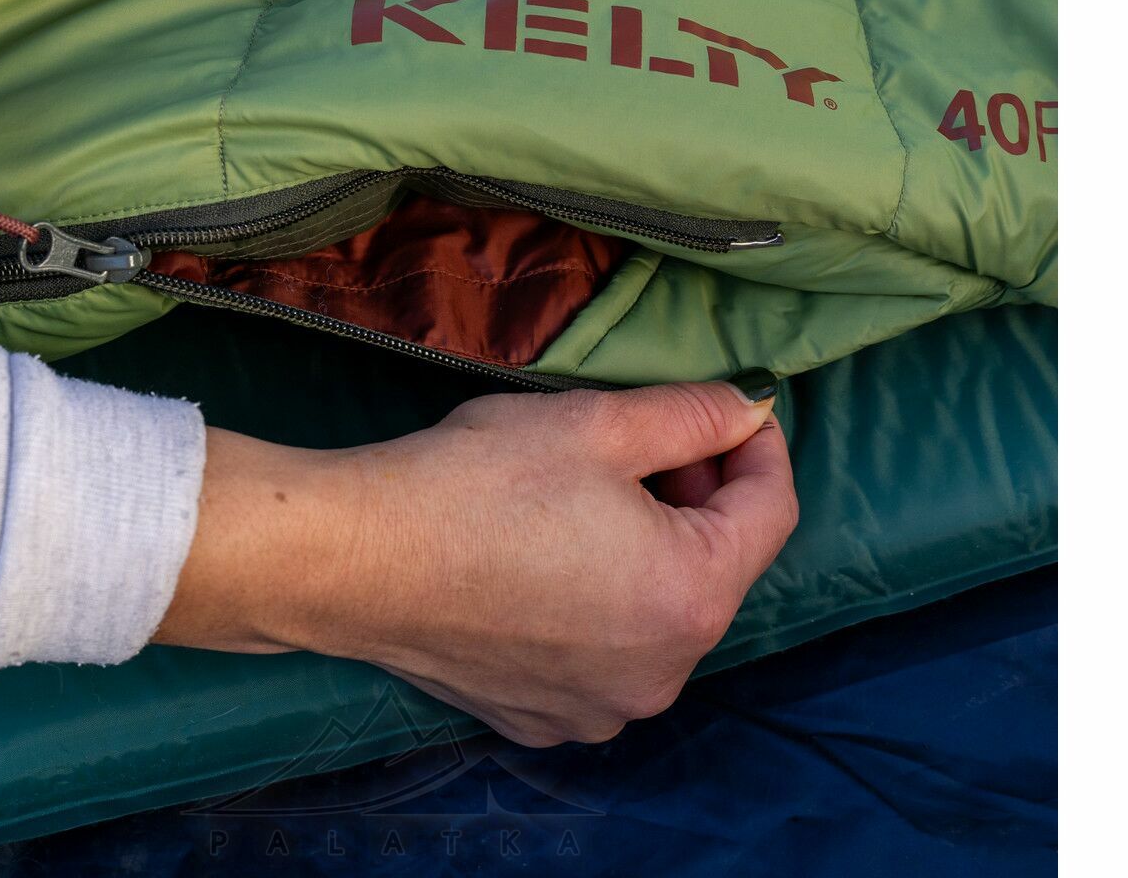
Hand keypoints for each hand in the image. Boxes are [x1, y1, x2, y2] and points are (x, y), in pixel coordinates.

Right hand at [157, 382, 797, 746]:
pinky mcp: (545, 719)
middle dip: (696, 500)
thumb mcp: (599, 423)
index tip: (731, 407)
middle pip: (716, 568)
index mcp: (692, 598)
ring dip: (645, 554)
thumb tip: (748, 409)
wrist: (354, 557)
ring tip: (585, 501)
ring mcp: (602, 709)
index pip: (773, 511)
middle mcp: (663, 674)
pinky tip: (543, 561)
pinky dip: (595, 608)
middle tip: (644, 446)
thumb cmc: (475, 483)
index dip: (758, 446)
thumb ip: (693, 415)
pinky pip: (602, 657)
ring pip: (658, 614)